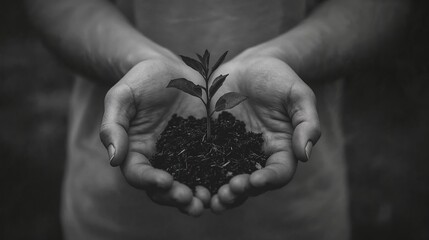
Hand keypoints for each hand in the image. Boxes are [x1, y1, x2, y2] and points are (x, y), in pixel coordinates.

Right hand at [99, 54, 210, 216]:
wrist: (172, 69)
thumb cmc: (142, 80)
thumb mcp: (122, 96)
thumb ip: (114, 125)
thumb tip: (113, 159)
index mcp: (136, 152)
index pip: (138, 174)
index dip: (149, 180)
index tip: (165, 181)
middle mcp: (160, 160)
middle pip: (164, 188)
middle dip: (175, 196)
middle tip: (190, 200)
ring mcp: (184, 157)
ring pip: (188, 184)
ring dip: (197, 197)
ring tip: (208, 201)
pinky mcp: (205, 149)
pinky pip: (211, 167)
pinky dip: (217, 180)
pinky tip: (227, 184)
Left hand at [208, 52, 320, 212]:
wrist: (250, 65)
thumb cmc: (279, 78)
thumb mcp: (298, 95)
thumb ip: (306, 123)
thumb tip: (305, 155)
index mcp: (281, 149)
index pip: (278, 172)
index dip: (268, 179)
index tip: (255, 181)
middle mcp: (256, 157)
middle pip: (250, 184)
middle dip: (239, 192)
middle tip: (226, 194)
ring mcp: (233, 151)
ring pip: (226, 179)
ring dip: (218, 192)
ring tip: (207, 199)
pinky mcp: (212, 142)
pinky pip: (205, 161)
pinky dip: (198, 174)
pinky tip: (187, 180)